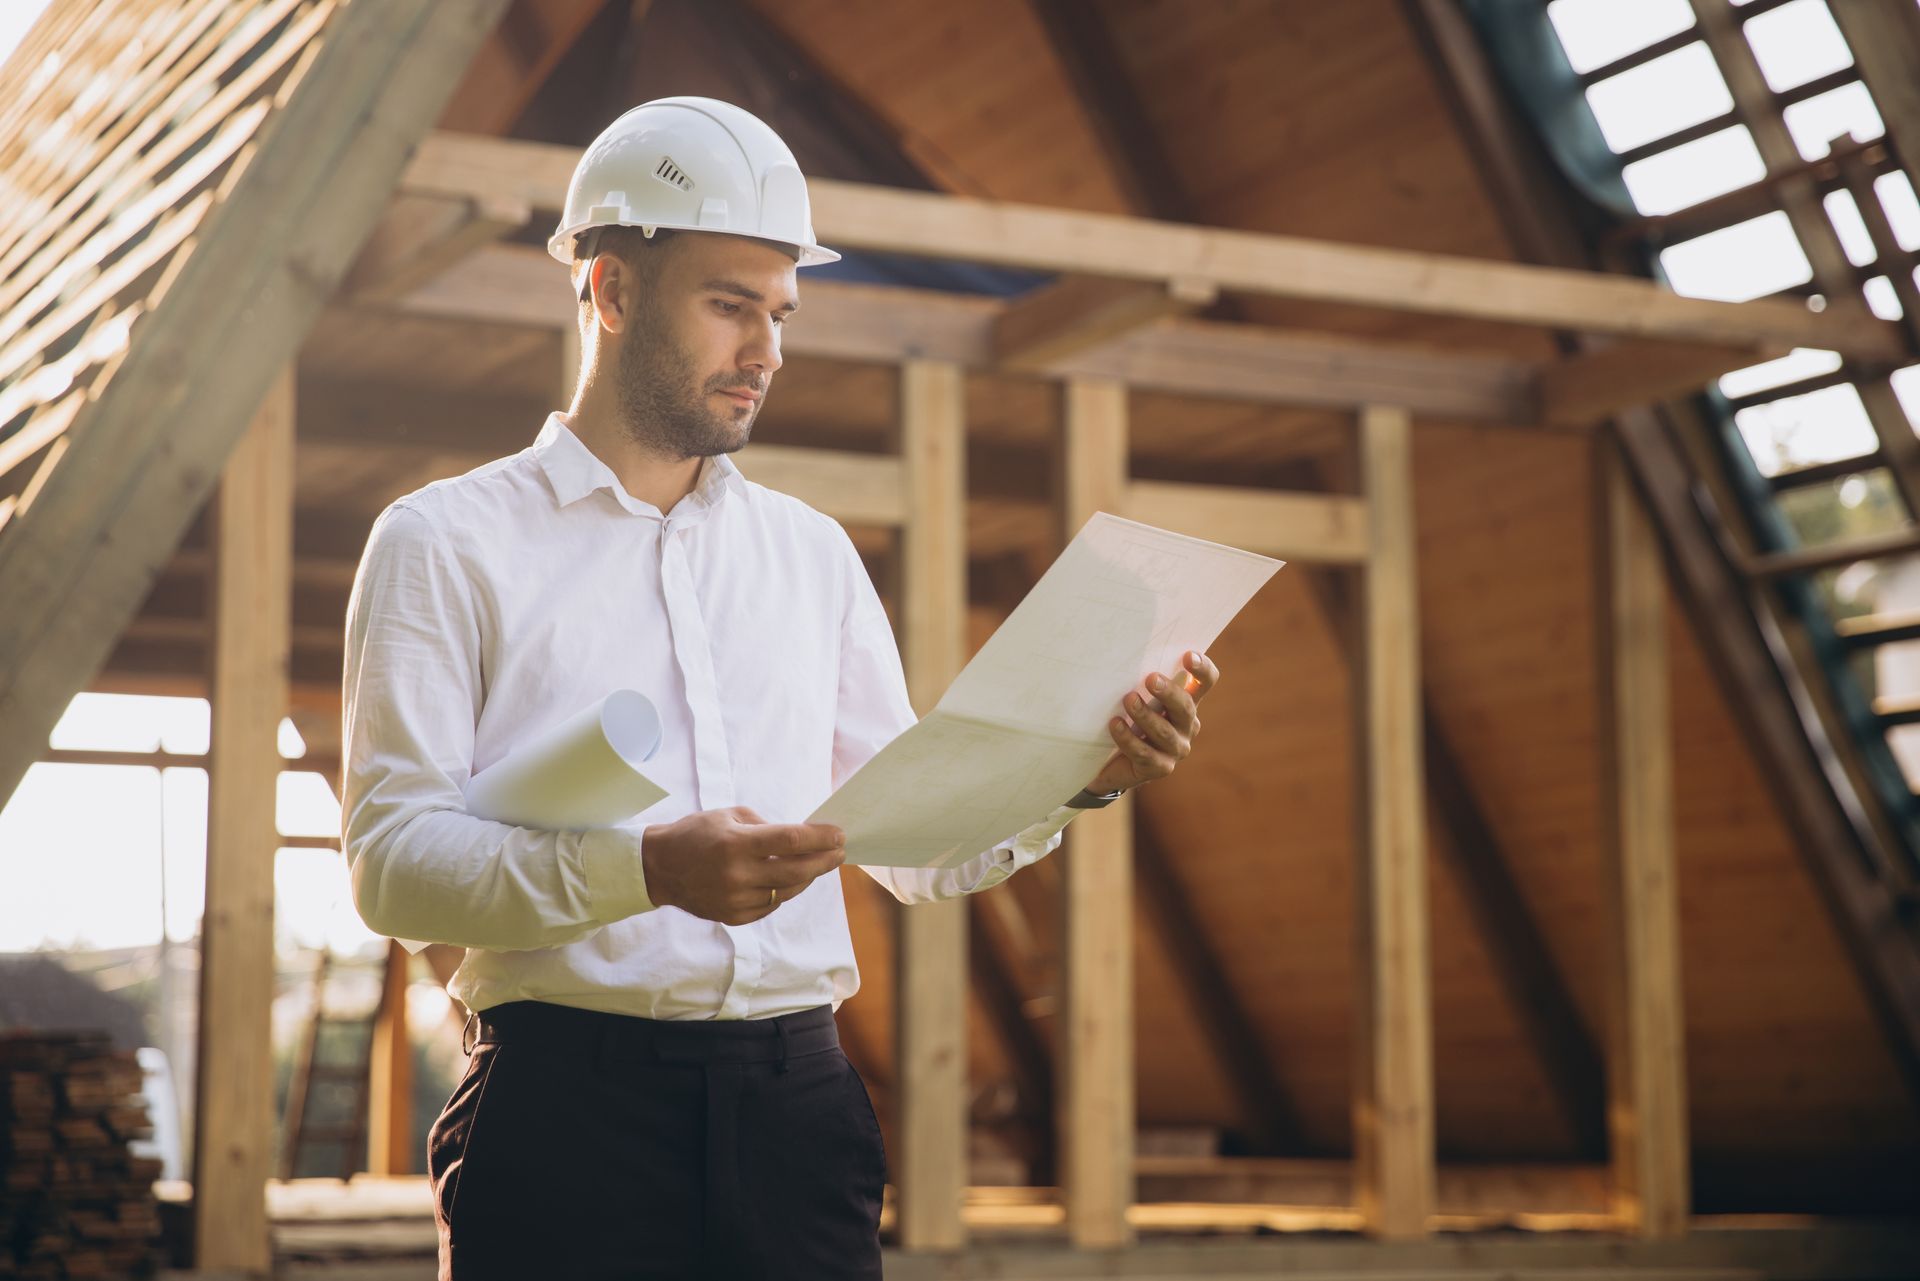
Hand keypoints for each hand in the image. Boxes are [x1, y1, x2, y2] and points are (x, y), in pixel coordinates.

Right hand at [640, 807, 845, 925]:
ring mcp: (735, 900)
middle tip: (839, 852)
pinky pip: (770, 905)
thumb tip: (801, 838)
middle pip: (797, 872)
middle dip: (824, 861)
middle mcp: (737, 875)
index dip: (821, 838)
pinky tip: (787, 880)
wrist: (660, 867)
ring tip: (817, 864)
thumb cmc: (697, 833)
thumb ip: (766, 826)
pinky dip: (783, 892)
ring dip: (807, 878)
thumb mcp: (729, 815)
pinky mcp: (733, 916)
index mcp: (737, 844)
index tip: (839, 834)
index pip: (792, 841)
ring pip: (787, 892)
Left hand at [1083, 650, 1218, 796]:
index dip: (1202, 670)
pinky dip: (1128, 738)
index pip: (1205, 683)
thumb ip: (1143, 681)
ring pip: (1165, 732)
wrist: (1109, 762)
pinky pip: (1145, 753)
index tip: (1188, 656)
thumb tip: (1132, 653)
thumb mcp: (1137, 697)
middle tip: (1150, 679)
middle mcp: (1187, 726)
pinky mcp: (1159, 768)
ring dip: (1145, 715)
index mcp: (1186, 703)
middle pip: (1186, 707)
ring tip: (1128, 700)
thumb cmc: (1126, 720)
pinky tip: (1115, 725)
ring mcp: (1176, 750)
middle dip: (1169, 693)